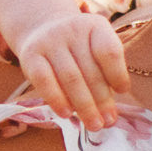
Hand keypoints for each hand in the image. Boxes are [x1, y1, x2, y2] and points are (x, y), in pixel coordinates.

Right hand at [12, 9, 130, 127]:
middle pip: (90, 70)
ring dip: (84, 106)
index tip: (121, 91)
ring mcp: (49, 41)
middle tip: (108, 121)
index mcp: (95, 26)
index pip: (109, 50)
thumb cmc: (78, 48)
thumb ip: (105, 73)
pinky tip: (67, 114)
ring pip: (70, 78)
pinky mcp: (30, 55)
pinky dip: (57, 99)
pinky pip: (44, 81)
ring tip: (94, 124)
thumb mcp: (95, 48)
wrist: (42, 28)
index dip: (118, 73)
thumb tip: (109, 114)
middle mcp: (72, 29)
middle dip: (102, 100)